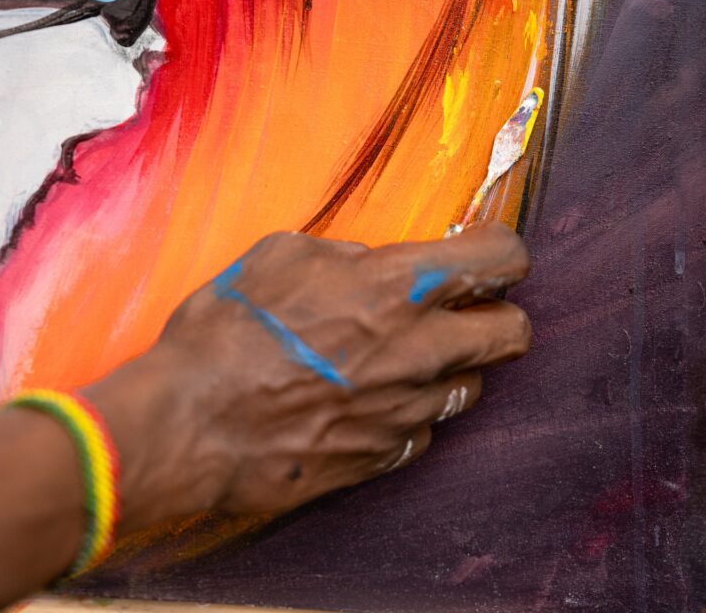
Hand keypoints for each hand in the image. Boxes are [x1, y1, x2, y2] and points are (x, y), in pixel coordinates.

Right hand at [86, 224, 530, 533]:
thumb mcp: (281, 255)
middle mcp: (418, 350)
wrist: (190, 423)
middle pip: (514, 333)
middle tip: (465, 307)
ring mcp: (406, 410)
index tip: (486, 249)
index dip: (502, 249)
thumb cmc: (227, 330)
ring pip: (474, 386)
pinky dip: (410, 411)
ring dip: (453, 366)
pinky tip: (369, 399)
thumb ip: (344, 254)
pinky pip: (425, 430)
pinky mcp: (384, 456)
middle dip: (499, 313)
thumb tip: (371, 262)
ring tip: (406, 356)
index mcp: (396, 287)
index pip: (499, 259)